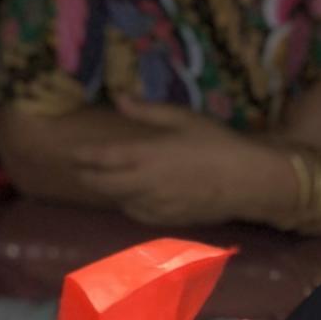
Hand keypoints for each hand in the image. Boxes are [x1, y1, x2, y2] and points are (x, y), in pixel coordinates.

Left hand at [73, 96, 296, 226]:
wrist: (249, 182)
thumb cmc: (219, 144)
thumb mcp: (184, 119)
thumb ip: (148, 112)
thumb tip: (119, 99)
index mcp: (146, 155)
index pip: (102, 158)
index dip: (83, 156)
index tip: (71, 152)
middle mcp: (145, 184)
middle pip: (104, 185)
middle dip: (88, 178)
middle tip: (79, 171)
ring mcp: (157, 205)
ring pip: (121, 202)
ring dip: (110, 193)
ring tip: (105, 183)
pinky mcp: (171, 220)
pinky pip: (141, 215)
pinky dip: (131, 206)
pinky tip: (134, 200)